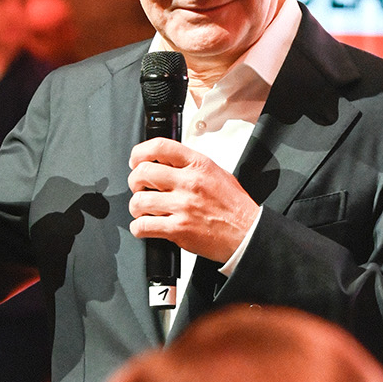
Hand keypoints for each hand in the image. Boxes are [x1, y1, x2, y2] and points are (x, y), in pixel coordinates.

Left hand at [127, 138, 259, 264]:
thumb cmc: (234, 206)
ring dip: (136, 207)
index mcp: (199, 165)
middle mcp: (189, 183)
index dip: (140, 152)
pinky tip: (146, 227)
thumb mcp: (217, 173)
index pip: (160, 147)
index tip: (136, 160)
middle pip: (143, 173)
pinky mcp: (178, 229)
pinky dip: (139, 228)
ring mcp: (183, 206)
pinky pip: (143, 226)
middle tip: (139, 188)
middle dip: (135, 181)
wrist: (247, 234)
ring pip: (139, 201)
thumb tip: (165, 162)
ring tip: (144, 210)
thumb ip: (191, 166)